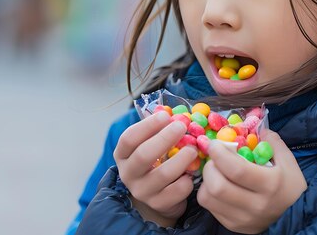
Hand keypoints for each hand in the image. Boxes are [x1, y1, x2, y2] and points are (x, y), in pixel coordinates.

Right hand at [113, 112, 197, 227]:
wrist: (158, 193)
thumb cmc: (156, 160)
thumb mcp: (152, 143)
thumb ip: (160, 129)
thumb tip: (176, 113)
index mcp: (123, 154)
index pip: (129, 138)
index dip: (147, 126)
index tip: (165, 116)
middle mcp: (128, 173)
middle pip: (143, 155)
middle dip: (164, 139)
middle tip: (182, 127)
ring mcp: (142, 191)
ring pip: (162, 175)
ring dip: (181, 159)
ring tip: (193, 150)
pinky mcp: (158, 204)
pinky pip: (175, 192)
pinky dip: (186, 181)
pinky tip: (191, 173)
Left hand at [196, 130, 306, 233]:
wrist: (294, 216)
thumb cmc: (289, 184)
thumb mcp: (287, 161)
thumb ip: (272, 141)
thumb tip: (255, 127)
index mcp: (270, 185)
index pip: (237, 170)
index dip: (220, 154)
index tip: (215, 144)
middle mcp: (255, 205)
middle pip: (218, 186)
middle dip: (210, 167)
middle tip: (214, 158)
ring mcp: (243, 219)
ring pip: (208, 198)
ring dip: (206, 180)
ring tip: (216, 172)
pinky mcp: (234, 226)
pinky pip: (210, 207)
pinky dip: (209, 193)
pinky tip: (219, 185)